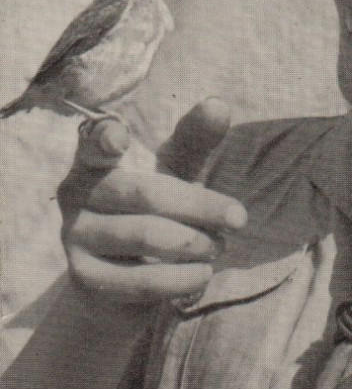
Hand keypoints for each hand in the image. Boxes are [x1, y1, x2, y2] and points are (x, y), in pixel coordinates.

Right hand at [57, 98, 245, 306]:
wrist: (123, 285)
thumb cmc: (155, 212)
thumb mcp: (175, 173)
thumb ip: (194, 140)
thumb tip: (219, 104)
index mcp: (95, 159)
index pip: (94, 141)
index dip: (105, 138)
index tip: (120, 139)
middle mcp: (76, 193)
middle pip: (145, 193)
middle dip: (201, 206)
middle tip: (239, 218)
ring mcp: (75, 235)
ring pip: (147, 236)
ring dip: (196, 244)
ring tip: (219, 247)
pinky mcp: (83, 278)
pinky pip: (142, 280)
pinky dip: (183, 278)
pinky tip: (202, 274)